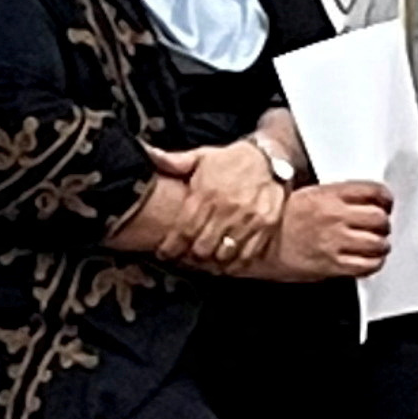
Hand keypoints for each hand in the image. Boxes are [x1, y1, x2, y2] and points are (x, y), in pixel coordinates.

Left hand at [159, 139, 280, 267]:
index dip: (171, 248)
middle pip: (202, 247)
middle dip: (191, 257)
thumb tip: (148, 154)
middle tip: (185, 259)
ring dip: (212, 262)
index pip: (184, 230)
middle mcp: (227, 208)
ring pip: (224, 254)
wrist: (269, 157)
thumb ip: (174, 161)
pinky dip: (235, 264)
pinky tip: (226, 264)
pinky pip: (248, 255)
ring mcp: (248, 219)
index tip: (164, 255)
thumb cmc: (230, 160)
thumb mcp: (201, 156)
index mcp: (206, 193)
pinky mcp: (266, 226)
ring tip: (205, 262)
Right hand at [261, 178, 396, 285]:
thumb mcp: (303, 194)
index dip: (385, 199)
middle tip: (378, 227)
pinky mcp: (332, 265)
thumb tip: (357, 200)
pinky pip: (367, 265)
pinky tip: (368, 260)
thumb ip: (333, 196)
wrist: (255, 244)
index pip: (373, 191)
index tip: (385, 204)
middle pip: (379, 218)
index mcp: (328, 194)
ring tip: (374, 245)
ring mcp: (335, 241)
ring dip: (380, 245)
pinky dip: (373, 263)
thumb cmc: (274, 221)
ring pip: (378, 243)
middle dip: (383, 223)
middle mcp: (335, 216)